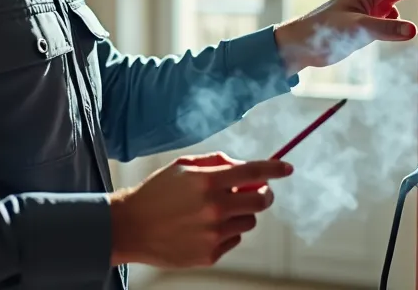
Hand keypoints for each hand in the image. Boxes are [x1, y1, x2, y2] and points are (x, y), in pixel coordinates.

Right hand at [108, 152, 292, 267]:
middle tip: (257, 191)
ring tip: (216, 212)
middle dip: (263, 194)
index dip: (274, 169)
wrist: (130, 227)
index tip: (286, 168)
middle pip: (260, 200)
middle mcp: (214, 208)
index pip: (253, 172)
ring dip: (240, 213)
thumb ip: (215, 162)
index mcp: (207, 182)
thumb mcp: (182, 166)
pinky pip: (233, 240)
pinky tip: (203, 229)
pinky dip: (226, 233)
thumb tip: (242, 167)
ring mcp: (213, 234)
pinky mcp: (210, 254)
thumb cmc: (156, 193)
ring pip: (248, 221)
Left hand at [274, 0, 417, 73]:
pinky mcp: (366, 27)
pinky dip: (401, 23)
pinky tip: (407, 28)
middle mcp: (372, 0)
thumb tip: (412, 30)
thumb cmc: (321, 31)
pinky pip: (390, 22)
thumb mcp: (356, 29)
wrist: (300, 45)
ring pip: (399, 6)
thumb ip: (384, 29)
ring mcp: (369, 13)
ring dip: (414, 4)